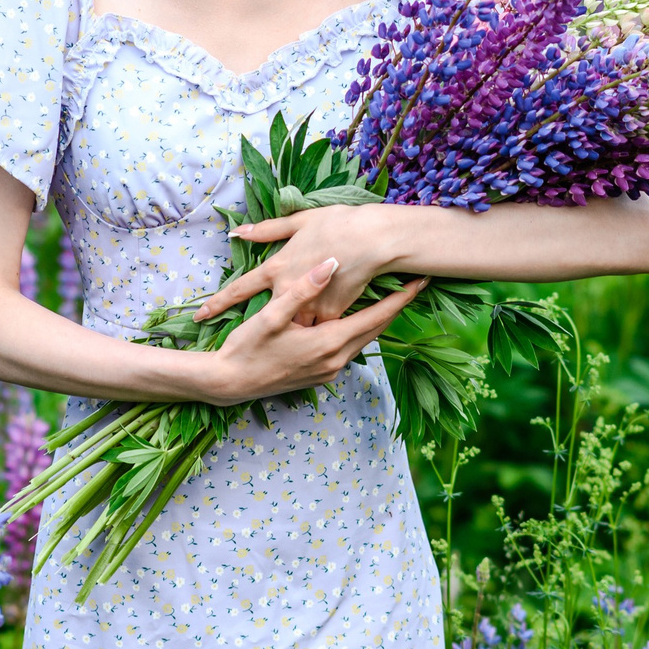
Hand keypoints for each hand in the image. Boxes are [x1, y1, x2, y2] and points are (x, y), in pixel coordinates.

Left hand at [197, 205, 410, 324]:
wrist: (373, 240)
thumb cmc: (337, 224)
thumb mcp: (300, 221)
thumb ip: (267, 229)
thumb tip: (238, 231)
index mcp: (278, 268)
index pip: (240, 288)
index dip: (218, 301)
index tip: (200, 315)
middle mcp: (288, 292)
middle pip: (265, 317)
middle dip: (253, 330)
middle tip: (241, 341)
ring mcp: (309, 307)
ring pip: (291, 328)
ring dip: (285, 335)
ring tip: (276, 347)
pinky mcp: (331, 316)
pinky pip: (318, 331)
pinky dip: (313, 333)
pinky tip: (308, 344)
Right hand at [197, 258, 424, 405]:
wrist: (229, 384)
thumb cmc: (247, 348)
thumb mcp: (271, 316)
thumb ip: (303, 290)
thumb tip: (331, 264)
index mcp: (329, 343)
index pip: (376, 318)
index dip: (400, 299)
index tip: (419, 282)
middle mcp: (336, 360)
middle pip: (377, 330)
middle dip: (397, 308)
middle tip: (415, 285)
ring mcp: (330, 371)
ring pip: (364, 341)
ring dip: (379, 320)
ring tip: (393, 298)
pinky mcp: (321, 375)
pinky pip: (350, 350)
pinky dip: (360, 332)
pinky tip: (360, 319)